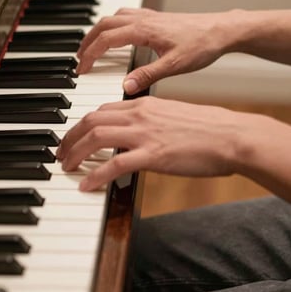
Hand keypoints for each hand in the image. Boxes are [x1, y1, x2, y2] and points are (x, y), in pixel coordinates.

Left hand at [57, 96, 242, 191]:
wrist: (230, 135)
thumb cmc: (206, 127)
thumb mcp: (171, 115)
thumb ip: (148, 120)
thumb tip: (133, 131)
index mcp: (143, 104)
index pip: (102, 110)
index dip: (83, 124)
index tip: (74, 136)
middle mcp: (139, 115)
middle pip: (91, 120)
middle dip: (70, 136)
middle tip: (60, 152)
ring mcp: (145, 134)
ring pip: (96, 138)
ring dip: (75, 153)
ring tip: (66, 167)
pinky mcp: (153, 155)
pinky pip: (115, 165)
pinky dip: (97, 175)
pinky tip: (87, 186)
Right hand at [76, 8, 232, 94]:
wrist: (222, 30)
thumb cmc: (202, 45)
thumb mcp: (174, 65)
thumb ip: (147, 75)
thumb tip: (124, 86)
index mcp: (143, 30)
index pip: (106, 40)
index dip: (90, 55)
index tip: (81, 69)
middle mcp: (142, 19)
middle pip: (103, 25)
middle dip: (88, 42)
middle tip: (80, 59)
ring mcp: (149, 16)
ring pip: (113, 17)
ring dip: (98, 31)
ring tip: (91, 47)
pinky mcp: (156, 17)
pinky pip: (125, 15)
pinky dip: (113, 24)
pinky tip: (117, 34)